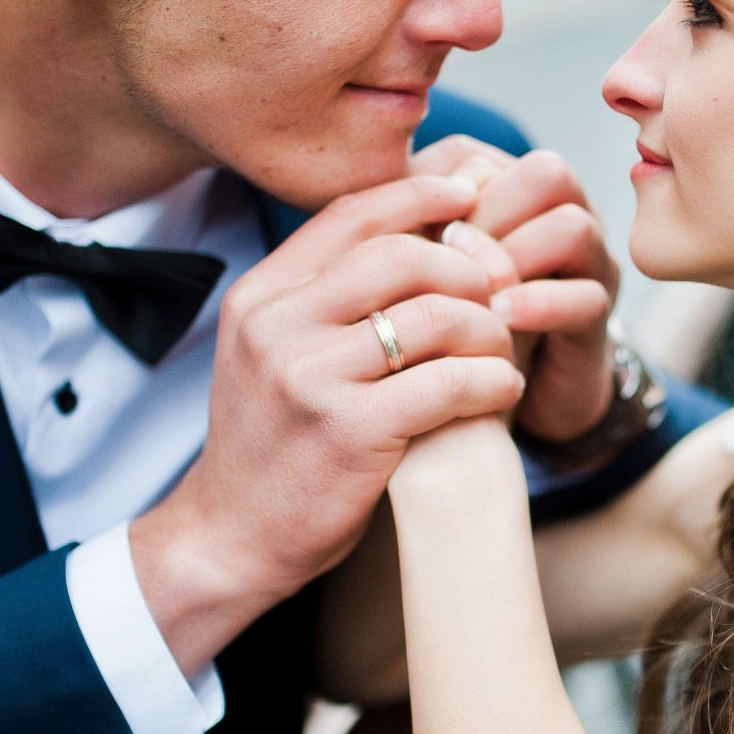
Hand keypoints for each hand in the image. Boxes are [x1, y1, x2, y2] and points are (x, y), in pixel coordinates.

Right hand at [132, 174, 525, 675]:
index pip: (350, 214)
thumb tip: (413, 236)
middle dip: (467, 268)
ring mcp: (310, 378)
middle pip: (402, 255)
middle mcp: (278, 326)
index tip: (469, 195)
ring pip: (435, 316)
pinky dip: (491, 382)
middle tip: (500, 294)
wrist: (231, 539)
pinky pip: (448, 383)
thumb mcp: (272, 355)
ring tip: (502, 352)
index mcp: (260, 297)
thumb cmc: (271, 445)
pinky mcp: (350, 431)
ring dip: (489, 330)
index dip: (418, 194)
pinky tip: (501, 392)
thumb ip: (325, 300)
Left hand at [412, 141, 619, 443]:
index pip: (477, 157)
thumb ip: (396, 234)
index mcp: (505, 191)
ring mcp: (586, 264)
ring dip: (514, 258)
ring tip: (472, 295)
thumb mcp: (416, 275)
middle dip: (488, 215)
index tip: (402, 237)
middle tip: (445, 258)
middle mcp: (558, 214)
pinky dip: (538, 305)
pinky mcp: (596, 318)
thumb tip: (362, 204)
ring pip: (572, 227)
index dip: (436, 192)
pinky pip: (585, 296)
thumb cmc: (444, 326)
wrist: (495, 404)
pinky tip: (499, 322)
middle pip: (544, 175)